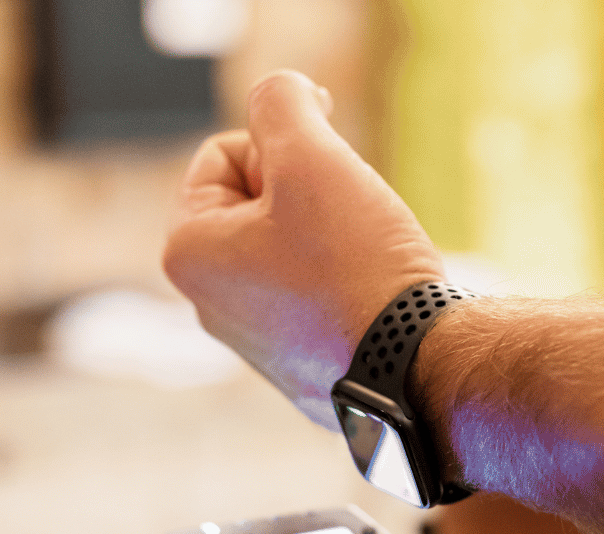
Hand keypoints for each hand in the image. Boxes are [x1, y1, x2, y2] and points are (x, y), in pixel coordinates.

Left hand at [163, 69, 444, 429]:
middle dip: (305, 192)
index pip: (225, 154)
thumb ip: (281, 102)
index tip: (323, 176)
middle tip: (346, 219)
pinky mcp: (300, 367)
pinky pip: (318, 294)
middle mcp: (207, 306)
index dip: (282, 147)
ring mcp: (254, 343)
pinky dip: (347, 280)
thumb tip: (281, 96)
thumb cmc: (355, 264)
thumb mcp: (312, 156)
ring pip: (292, 245)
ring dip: (331, 232)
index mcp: (187, 254)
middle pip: (256, 201)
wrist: (416, 366)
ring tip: (363, 260)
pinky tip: (372, 297)